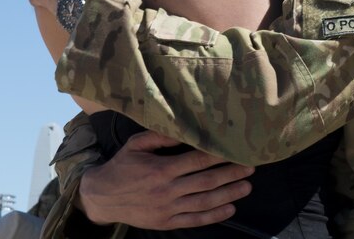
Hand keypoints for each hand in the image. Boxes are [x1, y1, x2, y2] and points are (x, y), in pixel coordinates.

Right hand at [78, 130, 252, 228]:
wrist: (102, 198)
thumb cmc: (122, 166)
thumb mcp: (136, 144)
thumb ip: (161, 137)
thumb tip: (186, 130)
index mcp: (161, 169)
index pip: (197, 161)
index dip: (218, 156)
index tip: (235, 150)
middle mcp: (167, 190)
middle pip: (206, 181)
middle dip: (231, 174)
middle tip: (251, 167)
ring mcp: (168, 208)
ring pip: (205, 202)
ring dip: (228, 194)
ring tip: (247, 186)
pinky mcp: (167, 223)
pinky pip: (195, 220)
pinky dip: (214, 215)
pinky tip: (230, 209)